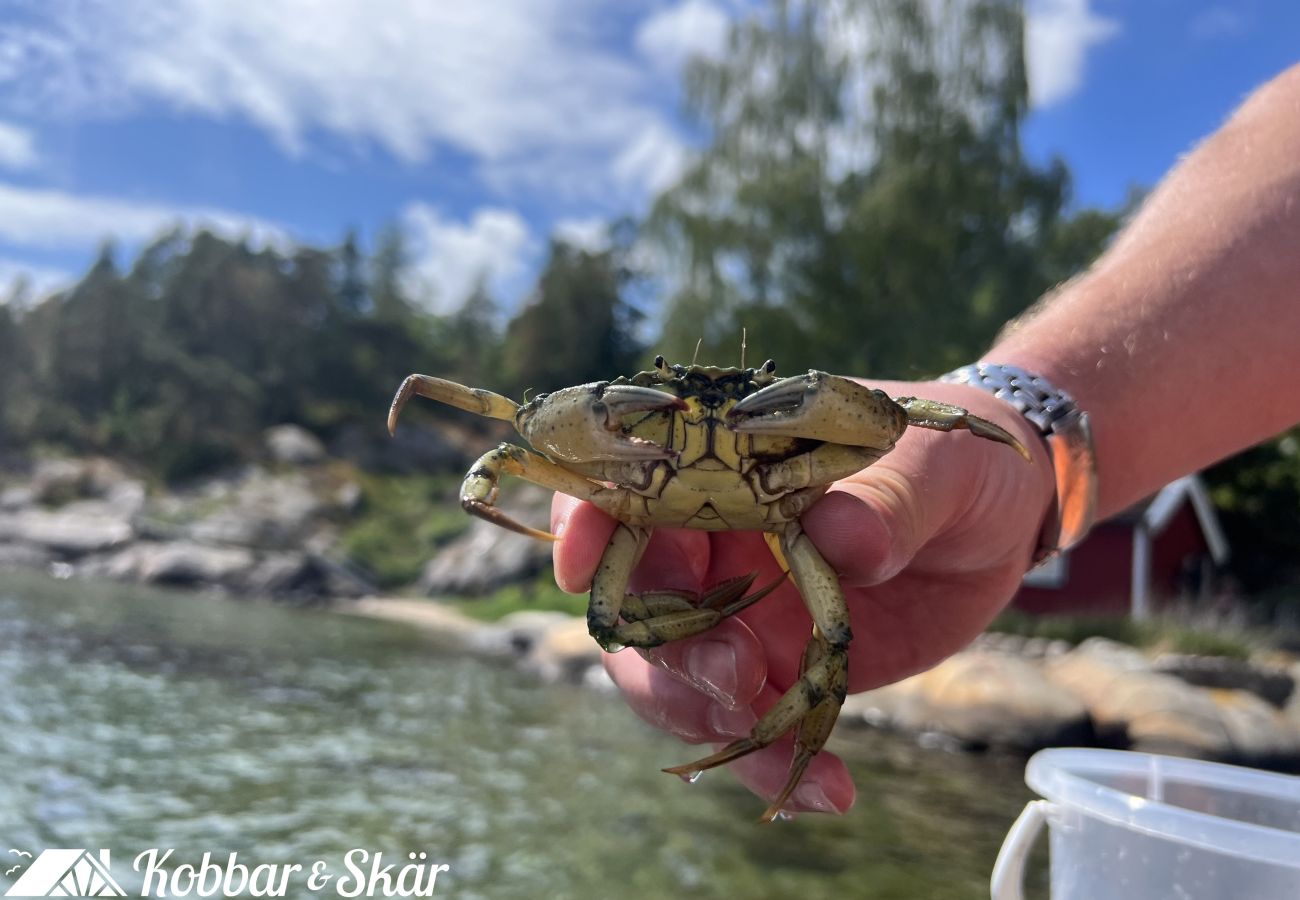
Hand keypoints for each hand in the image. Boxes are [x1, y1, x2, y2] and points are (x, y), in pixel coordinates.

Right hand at [550, 381, 1054, 814]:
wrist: (999, 515)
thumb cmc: (954, 456)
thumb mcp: (936, 464)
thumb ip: (887, 498)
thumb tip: (837, 537)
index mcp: (726, 464)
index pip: (626, 484)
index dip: (585, 523)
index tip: (582, 571)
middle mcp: (713, 538)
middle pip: (635, 600)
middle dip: (669, 650)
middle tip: (740, 679)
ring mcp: (737, 607)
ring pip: (671, 675)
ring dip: (706, 718)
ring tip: (784, 743)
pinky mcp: (776, 664)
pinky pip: (743, 722)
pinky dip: (767, 761)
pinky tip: (826, 788)